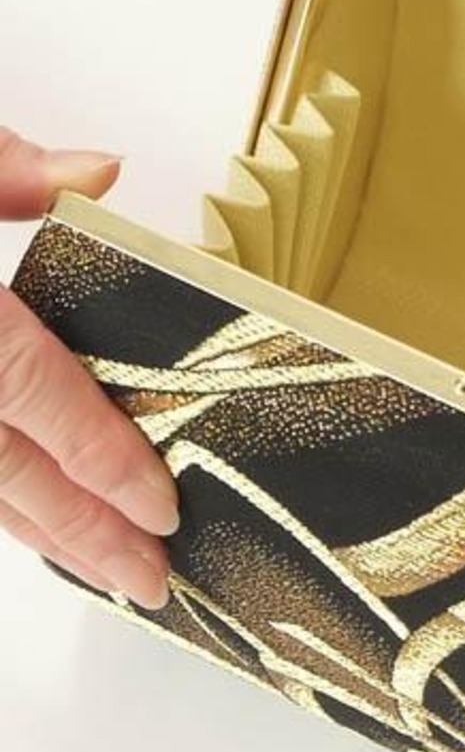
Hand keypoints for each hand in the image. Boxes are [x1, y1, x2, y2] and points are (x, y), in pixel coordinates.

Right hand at [0, 131, 177, 609]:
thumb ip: (3, 170)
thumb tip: (103, 169)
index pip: (42, 400)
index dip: (108, 463)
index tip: (161, 513)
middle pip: (6, 474)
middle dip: (84, 535)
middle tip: (150, 581)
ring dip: (30, 534)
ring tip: (96, 569)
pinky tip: (16, 522)